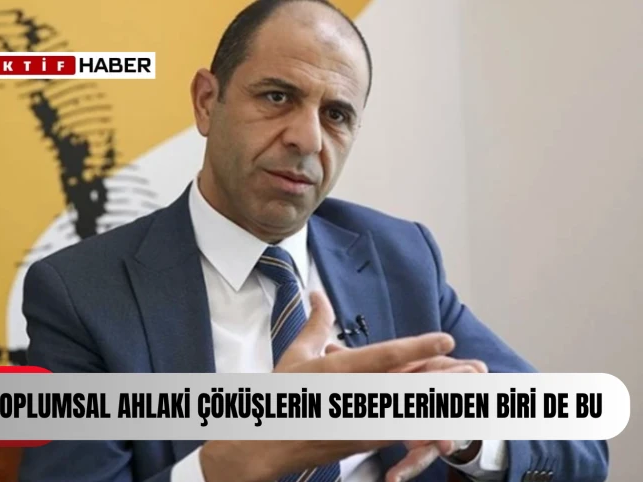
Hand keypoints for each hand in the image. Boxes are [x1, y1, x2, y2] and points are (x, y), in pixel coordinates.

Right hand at [200, 291, 456, 481]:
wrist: (268, 443)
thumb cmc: (281, 396)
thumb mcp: (297, 354)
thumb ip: (316, 322)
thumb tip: (317, 293)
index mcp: (339, 370)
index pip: (385, 356)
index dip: (418, 346)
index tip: (445, 338)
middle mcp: (356, 396)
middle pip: (410, 384)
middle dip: (447, 376)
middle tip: (476, 368)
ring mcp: (364, 421)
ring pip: (412, 410)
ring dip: (445, 399)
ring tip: (473, 390)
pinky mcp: (369, 439)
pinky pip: (405, 431)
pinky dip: (430, 425)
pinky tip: (451, 424)